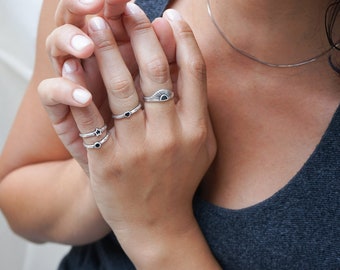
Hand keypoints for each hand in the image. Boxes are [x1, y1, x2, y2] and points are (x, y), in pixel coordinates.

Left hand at [82, 5, 215, 265]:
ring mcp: (138, 149)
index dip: (183, 38)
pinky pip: (92, 118)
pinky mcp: (109, 162)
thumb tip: (185, 58)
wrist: (159, 223)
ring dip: (107, 50)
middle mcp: (170, 135)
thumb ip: (198, 103)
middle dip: (140, 33)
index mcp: (197, 128)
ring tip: (96, 23)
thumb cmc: (180, 180)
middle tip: (127, 7)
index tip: (169, 15)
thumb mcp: (202, 143)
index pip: (193, 71)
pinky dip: (80, 90)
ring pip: (120, 88)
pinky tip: (73, 67)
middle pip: (155, 72)